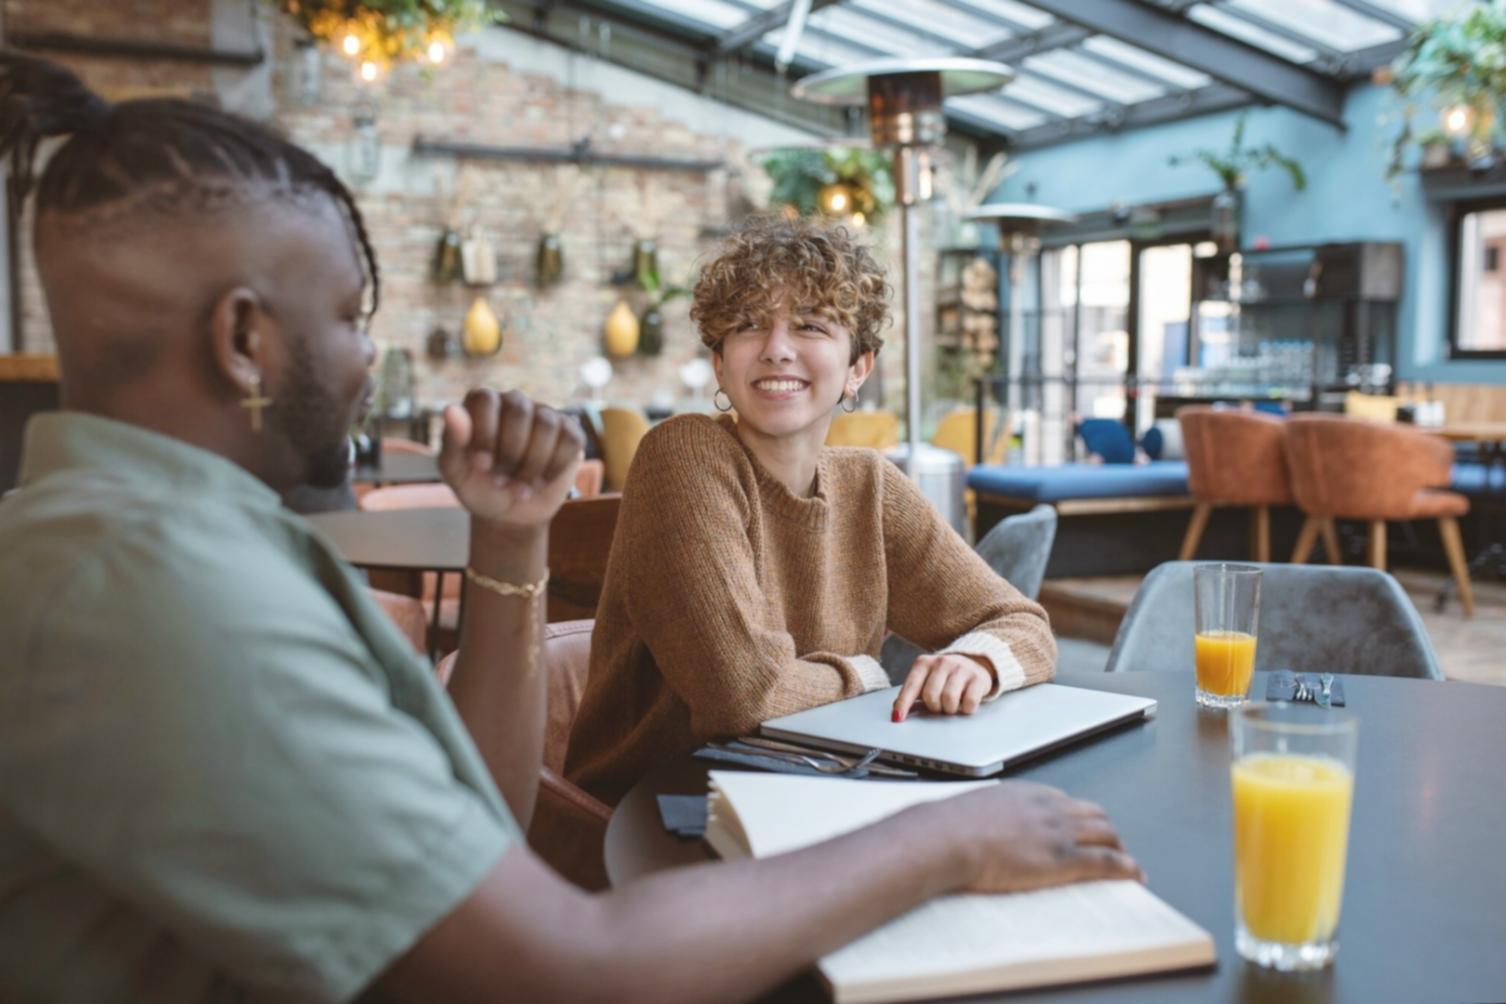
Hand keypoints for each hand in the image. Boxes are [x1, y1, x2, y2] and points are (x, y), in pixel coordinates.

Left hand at [438, 389, 583, 528]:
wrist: (508, 513)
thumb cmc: (477, 486)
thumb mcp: (456, 471)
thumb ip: (452, 441)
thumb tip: (450, 409)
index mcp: (481, 403)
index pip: (486, 399)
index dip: (486, 433)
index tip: (482, 465)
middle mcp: (514, 402)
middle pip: (519, 411)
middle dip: (510, 453)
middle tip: (500, 481)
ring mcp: (544, 415)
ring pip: (547, 425)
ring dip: (532, 465)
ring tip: (519, 488)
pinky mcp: (569, 433)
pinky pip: (571, 439)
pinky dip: (556, 466)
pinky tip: (541, 481)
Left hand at [891, 653, 993, 721]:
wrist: (973, 662)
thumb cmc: (943, 677)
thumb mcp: (925, 680)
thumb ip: (911, 694)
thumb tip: (897, 711)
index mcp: (923, 663)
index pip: (911, 686)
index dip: (904, 704)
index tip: (897, 718)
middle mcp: (941, 662)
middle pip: (930, 695)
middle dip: (933, 707)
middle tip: (938, 706)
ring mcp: (960, 668)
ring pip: (949, 699)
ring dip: (949, 709)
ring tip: (950, 704)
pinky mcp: (977, 678)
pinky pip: (969, 702)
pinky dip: (966, 709)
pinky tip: (964, 703)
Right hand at [928, 781, 1141, 894]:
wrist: (947, 837)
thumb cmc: (947, 829)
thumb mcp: (969, 813)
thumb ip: (982, 818)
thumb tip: (970, 830)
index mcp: (1025, 794)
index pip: (1066, 802)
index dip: (1079, 817)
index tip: (1081, 828)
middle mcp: (1049, 807)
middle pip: (1094, 814)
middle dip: (1106, 831)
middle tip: (1111, 846)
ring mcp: (1059, 832)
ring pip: (1107, 834)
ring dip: (1119, 848)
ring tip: (1125, 863)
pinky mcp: (1065, 859)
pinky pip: (1108, 861)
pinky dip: (1127, 867)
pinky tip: (1136, 875)